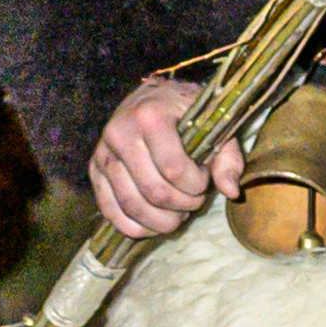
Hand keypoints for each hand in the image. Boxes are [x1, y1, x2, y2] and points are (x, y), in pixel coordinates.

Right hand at [91, 75, 245, 243]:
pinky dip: (134, 227)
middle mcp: (120, 132)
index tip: (204, 179)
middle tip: (194, 201)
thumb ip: (227, 158)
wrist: (149, 99)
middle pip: (154, 191)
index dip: (195, 185)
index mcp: (150, 115)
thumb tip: (231, 192)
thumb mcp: (214, 127)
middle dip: (182, 205)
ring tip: (178, 215)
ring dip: (161, 221)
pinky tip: (154, 226)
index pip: (174, 168)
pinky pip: (110, 210)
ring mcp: (103, 153)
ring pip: (132, 205)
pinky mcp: (94, 170)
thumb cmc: (186, 114)